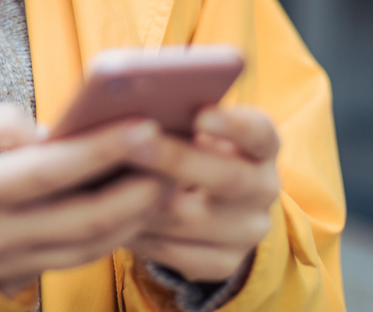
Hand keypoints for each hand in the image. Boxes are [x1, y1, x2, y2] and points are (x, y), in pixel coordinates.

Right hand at [0, 104, 168, 297]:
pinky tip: (132, 209)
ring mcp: (4, 266)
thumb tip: (40, 129)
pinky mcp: (12, 281)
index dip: (101, 149)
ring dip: (133, 218)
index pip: (50, 170)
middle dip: (136, 190)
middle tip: (173, 158)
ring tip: (165, 181)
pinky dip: (109, 237)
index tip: (143, 124)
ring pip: (85, 249)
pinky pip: (71, 260)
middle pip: (82, 219)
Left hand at [126, 106, 280, 282]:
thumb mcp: (193, 123)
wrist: (208, 199)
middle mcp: (264, 189)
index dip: (232, 125)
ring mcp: (247, 231)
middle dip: (175, 160)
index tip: (201, 113)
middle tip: (133, 143)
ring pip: (192, 219)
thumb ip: (178, 114)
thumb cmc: (188, 143)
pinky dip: (140, 231)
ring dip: (145, 198)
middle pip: (226, 178)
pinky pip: (175, 252)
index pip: (259, 132)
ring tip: (108, 178)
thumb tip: (136, 108)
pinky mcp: (223, 263)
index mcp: (263, 145)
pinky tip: (111, 213)